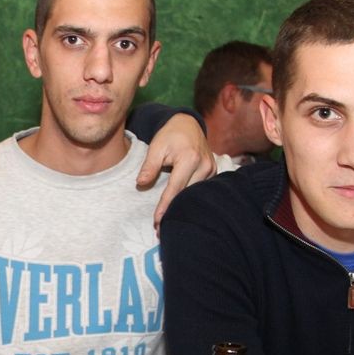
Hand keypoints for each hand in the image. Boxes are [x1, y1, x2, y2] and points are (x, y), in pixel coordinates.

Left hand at [135, 113, 214, 227]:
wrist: (186, 124)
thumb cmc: (169, 135)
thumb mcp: (155, 147)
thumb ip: (149, 166)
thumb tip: (140, 184)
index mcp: (190, 159)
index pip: (175, 188)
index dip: (165, 206)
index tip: (157, 222)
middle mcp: (204, 165)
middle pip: (187, 194)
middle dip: (173, 211)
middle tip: (161, 229)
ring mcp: (211, 169)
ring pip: (195, 194)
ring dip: (182, 206)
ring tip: (169, 222)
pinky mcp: (213, 172)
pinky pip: (201, 190)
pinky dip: (190, 199)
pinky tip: (181, 209)